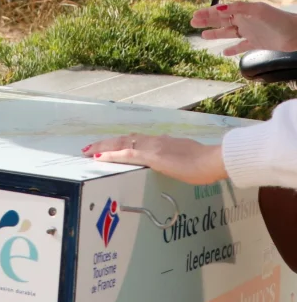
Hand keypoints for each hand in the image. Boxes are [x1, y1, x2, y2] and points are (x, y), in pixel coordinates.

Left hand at [82, 134, 226, 184]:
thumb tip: (172, 156)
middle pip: (123, 139)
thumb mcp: (186, 156)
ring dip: (103, 147)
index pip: (135, 140)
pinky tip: (100, 157)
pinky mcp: (153, 157)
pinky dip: (111, 155)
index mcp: (161, 141)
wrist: (212, 160)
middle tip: (89, 148)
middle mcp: (154, 140)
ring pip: (121, 144)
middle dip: (105, 143)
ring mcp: (152, 147)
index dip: (119, 142)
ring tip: (88, 151)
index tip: (106, 145)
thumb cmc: (204, 162)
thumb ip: (176, 154)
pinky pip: (127, 155)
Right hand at [191, 1, 296, 56]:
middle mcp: (243, 21)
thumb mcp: (257, 10)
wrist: (295, 33)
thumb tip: (221, 6)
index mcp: (242, 11)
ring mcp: (249, 32)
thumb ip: (239, 8)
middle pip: (221, 21)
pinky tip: (224, 52)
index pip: (220, 12)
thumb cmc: (278, 19)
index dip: (207, 13)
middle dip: (206, 21)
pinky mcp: (256, 43)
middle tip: (192, 22)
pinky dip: (232, 49)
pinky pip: (241, 46)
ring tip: (203, 35)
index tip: (194, 15)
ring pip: (228, 33)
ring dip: (215, 34)